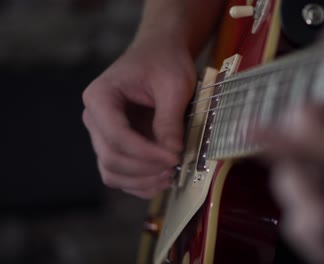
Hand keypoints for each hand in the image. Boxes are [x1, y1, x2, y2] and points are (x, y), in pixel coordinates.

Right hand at [82, 34, 195, 198]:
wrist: (160, 53)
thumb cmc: (164, 62)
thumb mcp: (174, 85)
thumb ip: (170, 119)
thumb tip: (172, 153)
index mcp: (100, 97)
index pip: (117, 136)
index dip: (146, 153)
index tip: (174, 157)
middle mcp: (94, 118)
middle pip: (111, 158)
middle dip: (144, 169)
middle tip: (175, 168)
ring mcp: (103, 134)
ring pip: (112, 172)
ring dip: (140, 181)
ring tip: (170, 176)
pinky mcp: (117, 145)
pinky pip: (120, 174)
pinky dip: (139, 183)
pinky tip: (161, 181)